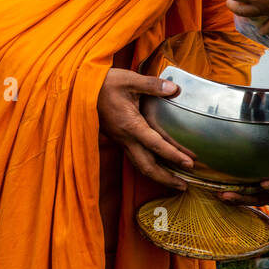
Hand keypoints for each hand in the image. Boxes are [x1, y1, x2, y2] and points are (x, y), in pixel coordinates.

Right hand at [97, 68, 194, 189]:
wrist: (79, 88)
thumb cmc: (104, 83)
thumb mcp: (129, 80)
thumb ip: (153, 85)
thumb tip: (174, 89)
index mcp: (130, 124)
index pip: (155, 144)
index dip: (173, 155)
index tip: (189, 163)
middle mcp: (125, 138)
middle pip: (146, 166)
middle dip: (165, 179)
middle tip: (184, 187)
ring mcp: (121, 140)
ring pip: (139, 165)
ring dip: (158, 176)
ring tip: (175, 183)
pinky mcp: (119, 139)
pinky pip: (135, 157)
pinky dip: (149, 166)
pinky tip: (159, 166)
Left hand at [219, 159, 268, 206]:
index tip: (264, 183)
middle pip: (263, 199)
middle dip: (245, 198)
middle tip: (229, 195)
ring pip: (253, 198)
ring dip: (236, 198)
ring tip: (220, 195)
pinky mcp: (261, 187)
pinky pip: (248, 193)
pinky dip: (235, 193)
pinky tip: (220, 191)